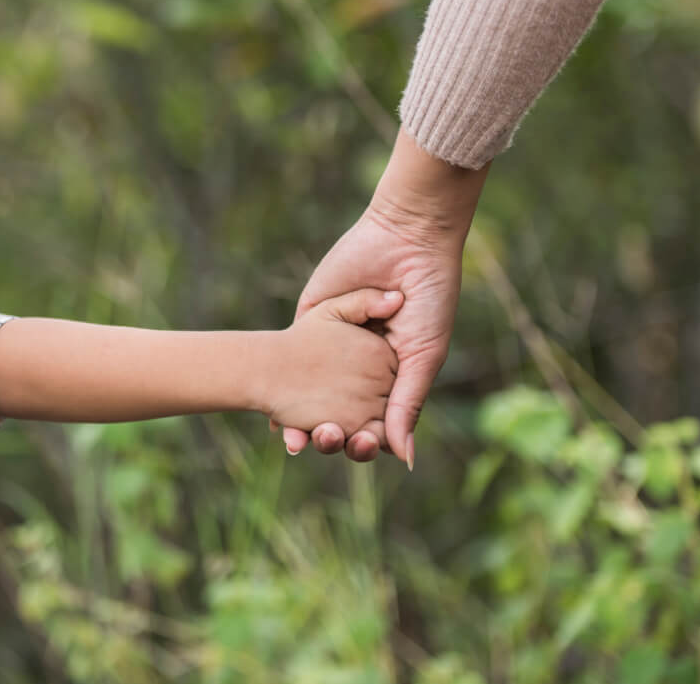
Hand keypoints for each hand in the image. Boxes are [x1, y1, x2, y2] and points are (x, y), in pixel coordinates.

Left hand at [280, 130, 488, 465]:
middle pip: (336, 410)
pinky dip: (279, 379)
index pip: (370, 420)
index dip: (361, 440)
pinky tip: (270, 403)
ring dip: (298, 416)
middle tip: (322, 443)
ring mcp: (332, 342)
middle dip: (327, 432)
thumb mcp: (422, 355)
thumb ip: (407, 404)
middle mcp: (358, 364)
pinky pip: (290, 353)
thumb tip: (402, 459)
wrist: (407, 239)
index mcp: (390, 375)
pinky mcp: (310, 317)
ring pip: (308, 390)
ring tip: (293, 437)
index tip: (355, 451)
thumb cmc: (429, 298)